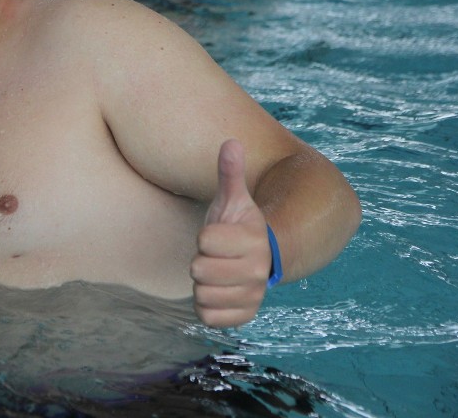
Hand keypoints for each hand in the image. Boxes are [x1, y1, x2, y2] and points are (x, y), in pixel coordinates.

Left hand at [191, 139, 270, 327]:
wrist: (258, 259)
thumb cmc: (237, 226)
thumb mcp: (232, 199)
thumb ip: (230, 173)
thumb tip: (231, 141)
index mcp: (253, 238)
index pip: (204, 240)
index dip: (204, 237)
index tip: (216, 235)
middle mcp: (257, 269)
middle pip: (200, 269)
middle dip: (200, 261)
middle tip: (214, 257)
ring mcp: (251, 294)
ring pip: (202, 294)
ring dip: (202, 285)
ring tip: (216, 274)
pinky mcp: (244, 315)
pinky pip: (208, 317)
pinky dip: (206, 307)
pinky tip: (217, 293)